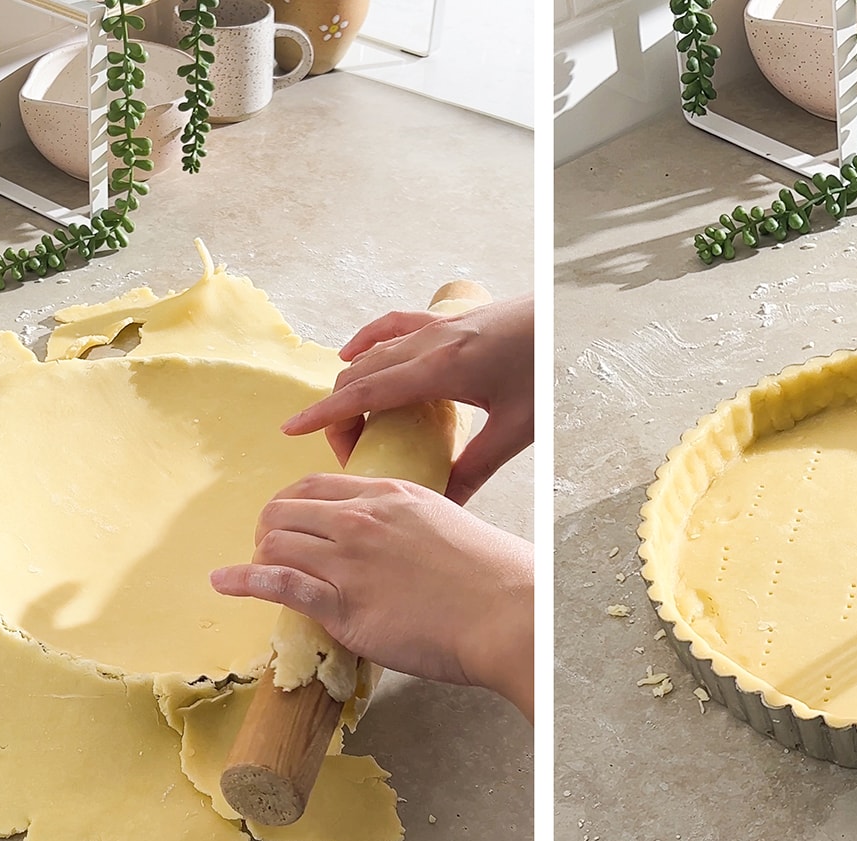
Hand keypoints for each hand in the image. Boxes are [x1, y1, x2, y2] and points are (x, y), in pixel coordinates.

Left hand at [209, 474, 533, 719]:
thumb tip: (394, 544)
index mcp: (387, 494)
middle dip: (266, 530)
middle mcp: (360, 519)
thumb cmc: (490, 575)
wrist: (506, 612)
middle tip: (269, 552)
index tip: (289, 525)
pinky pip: (277, 583)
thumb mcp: (443, 524)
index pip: (315, 485)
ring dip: (257, 556)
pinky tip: (223, 582)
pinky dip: (242, 581)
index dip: (291, 506)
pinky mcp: (343, 604)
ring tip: (254, 573)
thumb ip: (408, 525)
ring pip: (274, 542)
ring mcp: (348, 560)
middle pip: (283, 510)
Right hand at [282, 295, 534, 504]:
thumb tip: (447, 504)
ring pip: (373, 351)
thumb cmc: (547, 369)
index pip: (365, 394)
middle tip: (349, 452)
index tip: (290, 430)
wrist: (566, 319)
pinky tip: (356, 353)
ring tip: (352, 418)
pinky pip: (392, 326)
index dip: (324, 414)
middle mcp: (430, 343)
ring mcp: (437, 326)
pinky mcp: (448, 319)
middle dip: (339, 411)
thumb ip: (477, 468)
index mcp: (440, 370)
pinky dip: (367, 342)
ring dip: (353, 381)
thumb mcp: (516, 430)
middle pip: (360, 374)